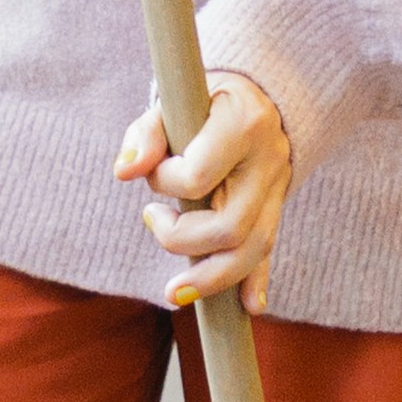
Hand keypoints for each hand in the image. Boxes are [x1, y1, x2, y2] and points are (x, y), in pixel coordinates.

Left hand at [120, 77, 292, 306]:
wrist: (257, 95)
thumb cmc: (201, 102)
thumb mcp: (171, 105)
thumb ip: (145, 135)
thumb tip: (124, 171)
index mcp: (244, 124)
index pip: (198, 176)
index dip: (164, 182)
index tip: (152, 172)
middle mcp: (269, 160)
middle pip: (231, 227)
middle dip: (180, 240)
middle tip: (153, 219)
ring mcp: (278, 188)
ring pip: (254, 249)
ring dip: (210, 278)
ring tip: (173, 290)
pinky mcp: (277, 208)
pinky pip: (269, 251)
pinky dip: (256, 281)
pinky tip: (248, 306)